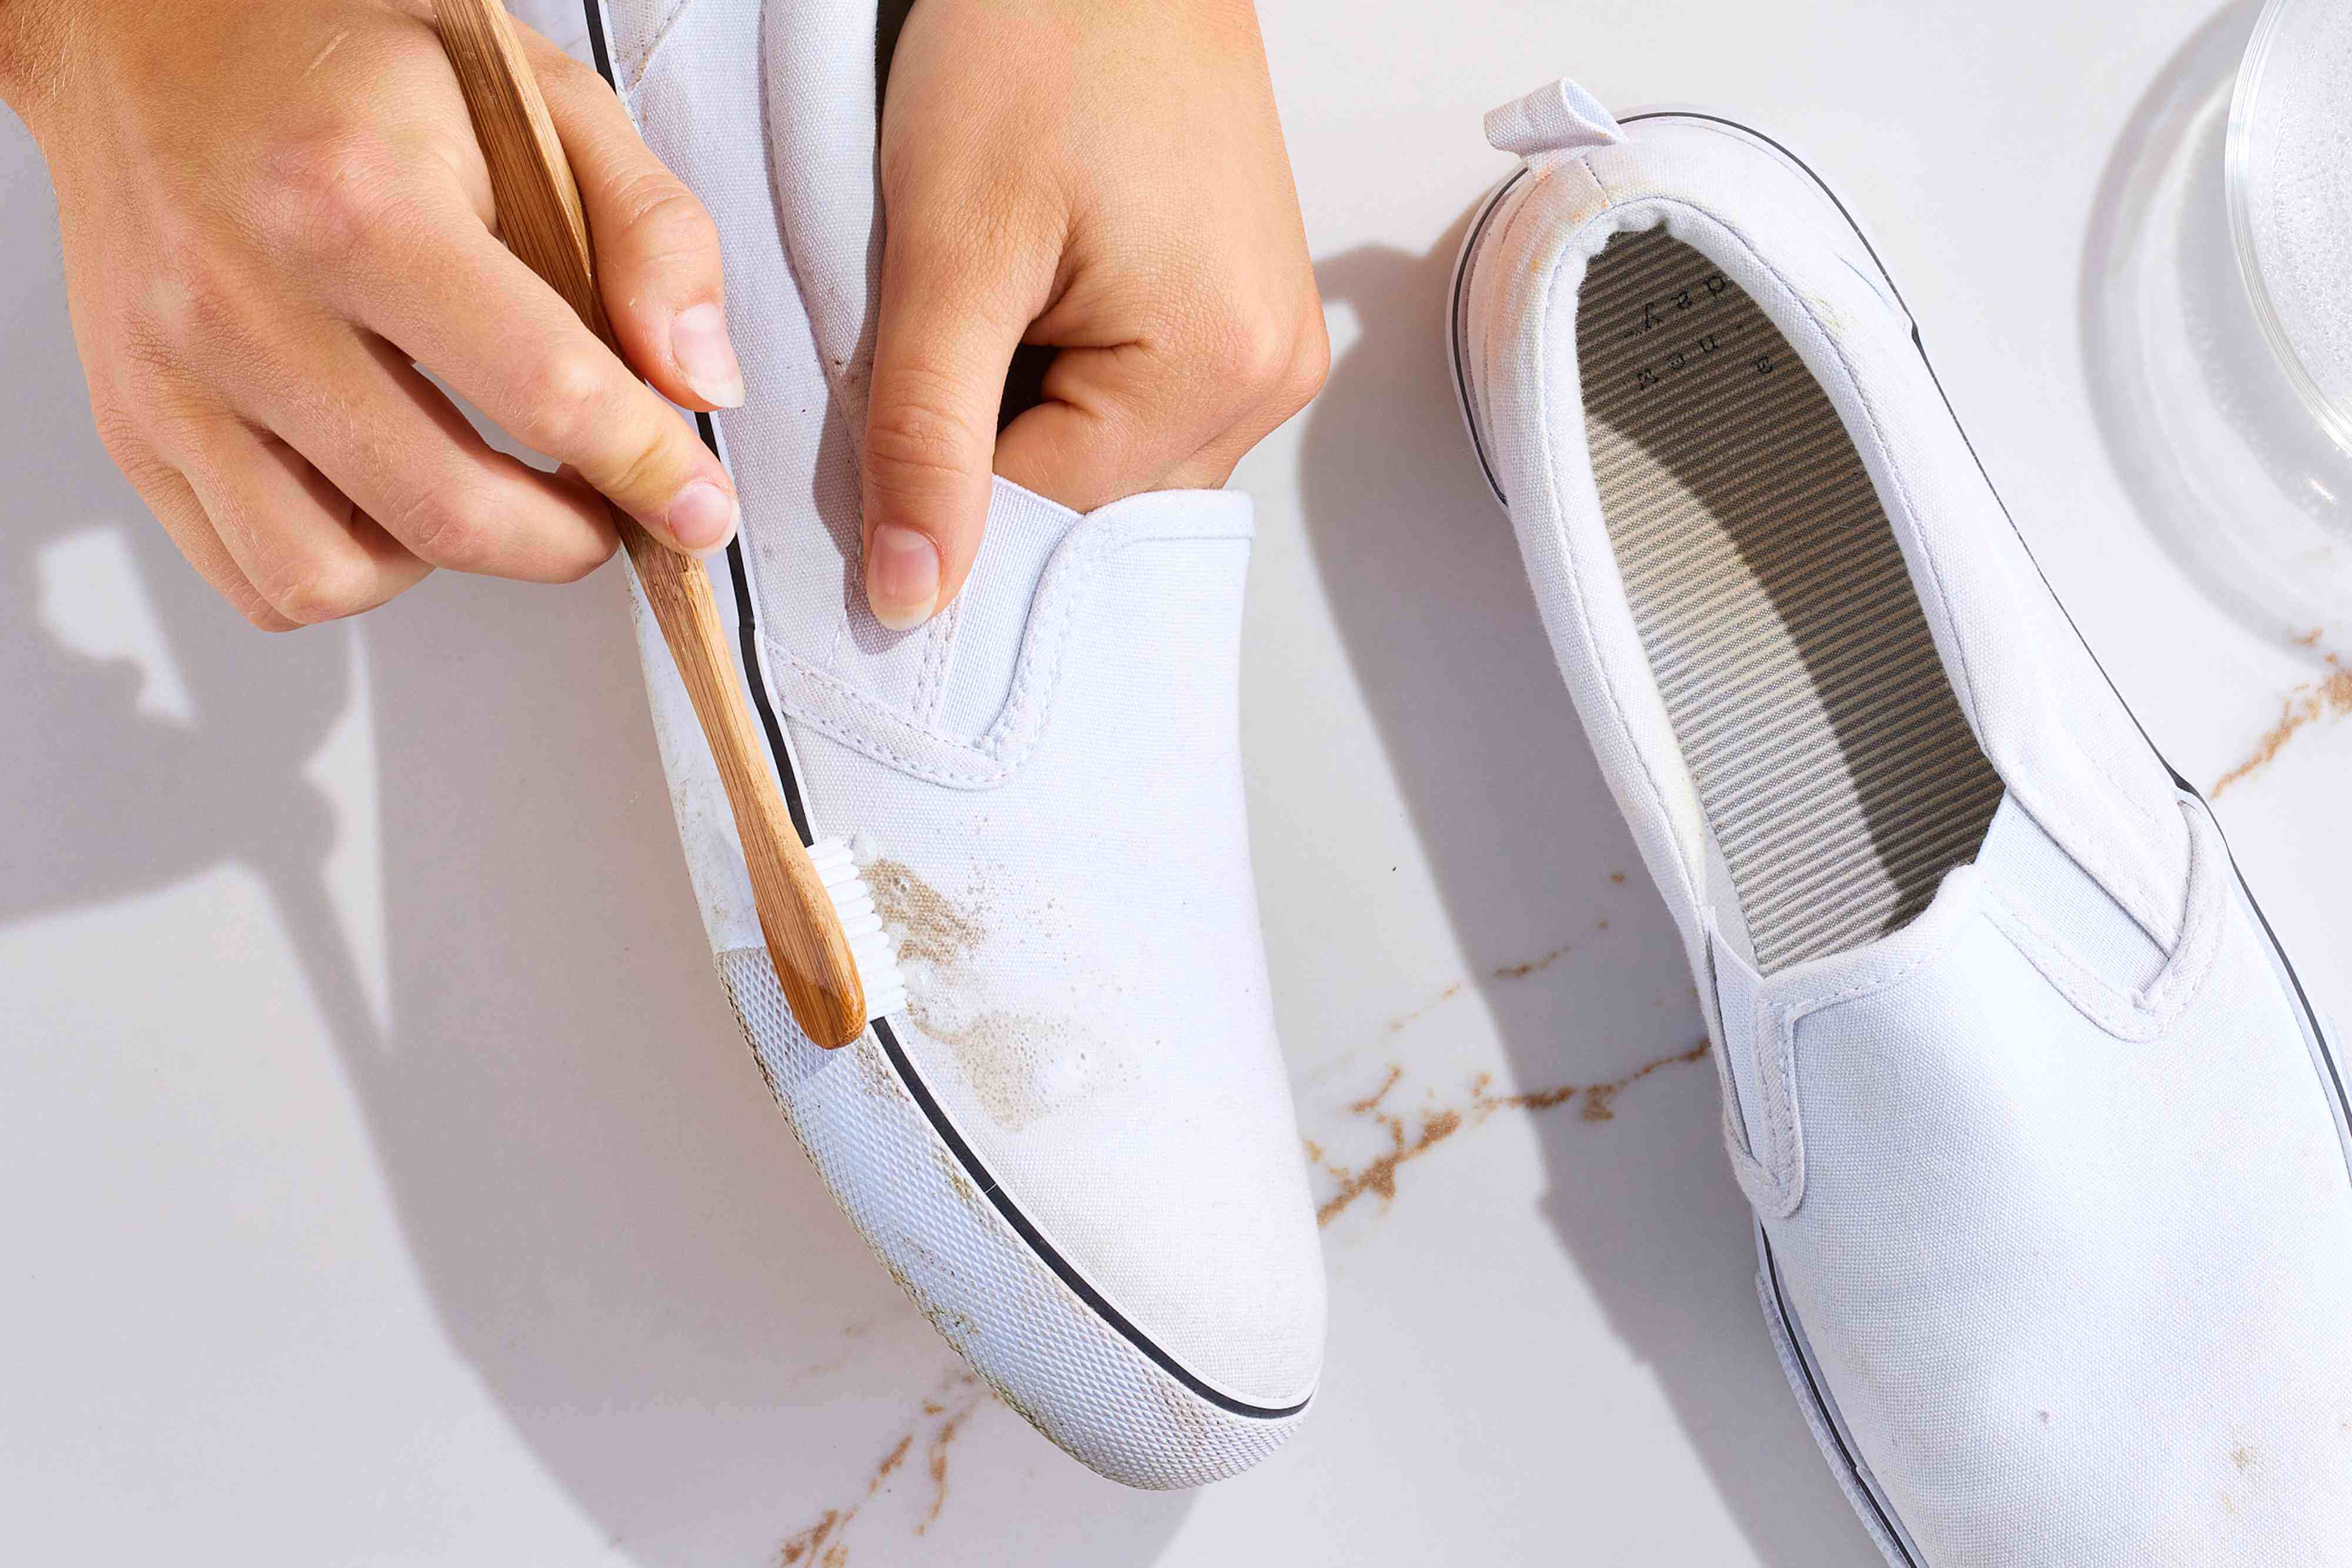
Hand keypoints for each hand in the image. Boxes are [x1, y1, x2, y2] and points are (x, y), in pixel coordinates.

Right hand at [1, 0, 743, 630]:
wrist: (144, 31)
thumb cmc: (346, 58)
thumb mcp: (537, 96)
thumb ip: (651, 233)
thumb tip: (700, 385)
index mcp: (356, 202)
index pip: (546, 390)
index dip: (650, 469)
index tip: (699, 507)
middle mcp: (244, 300)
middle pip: (448, 511)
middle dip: (567, 540)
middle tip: (609, 509)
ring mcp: (172, 376)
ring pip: (337, 576)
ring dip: (447, 560)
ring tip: (484, 485)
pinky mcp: (133, 427)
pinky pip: (259, 578)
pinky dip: (348, 569)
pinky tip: (386, 490)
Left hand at [864, 0, 1326, 629]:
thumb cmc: (1044, 38)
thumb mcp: (949, 247)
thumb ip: (925, 434)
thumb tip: (912, 593)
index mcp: (1217, 366)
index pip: (1053, 523)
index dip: (942, 499)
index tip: (872, 445)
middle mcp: (1267, 378)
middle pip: (1094, 511)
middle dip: (993, 460)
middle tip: (936, 345)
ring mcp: (1265, 352)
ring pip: (1111, 469)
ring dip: (1027, 423)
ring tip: (994, 305)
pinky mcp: (1241, 324)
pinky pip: (1138, 413)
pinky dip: (1063, 385)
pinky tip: (1035, 302)